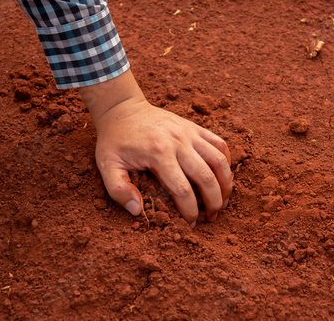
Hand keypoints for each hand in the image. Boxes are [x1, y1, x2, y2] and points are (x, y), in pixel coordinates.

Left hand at [79, 70, 232, 226]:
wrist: (122, 109)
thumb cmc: (115, 140)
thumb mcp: (107, 165)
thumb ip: (118, 189)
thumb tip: (137, 211)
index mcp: (159, 154)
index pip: (182, 190)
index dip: (190, 211)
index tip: (191, 223)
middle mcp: (179, 142)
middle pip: (207, 178)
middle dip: (214, 202)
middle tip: (212, 217)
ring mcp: (190, 133)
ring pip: (219, 161)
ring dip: (226, 184)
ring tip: (224, 201)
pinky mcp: (195, 128)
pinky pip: (219, 144)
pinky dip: (226, 161)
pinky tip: (222, 176)